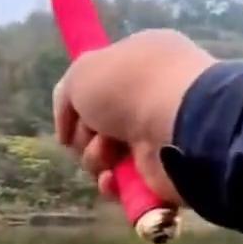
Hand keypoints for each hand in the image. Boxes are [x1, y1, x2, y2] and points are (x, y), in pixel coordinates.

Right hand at [52, 29, 214, 205]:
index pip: (102, 82)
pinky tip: (113, 177)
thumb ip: (66, 94)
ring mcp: (160, 134)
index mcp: (142, 60)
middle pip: (99, 123)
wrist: (177, 124)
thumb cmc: (130, 87)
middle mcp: (153, 95)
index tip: (72, 117)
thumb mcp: (81, 73)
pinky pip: (124, 182)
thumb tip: (70, 130)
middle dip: (86, 133)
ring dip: (96, 157)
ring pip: (107, 155)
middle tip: (93, 132)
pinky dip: (112, 183)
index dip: (81, 101)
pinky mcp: (162, 170)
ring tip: (107, 152)